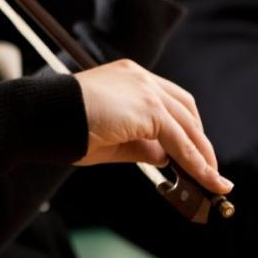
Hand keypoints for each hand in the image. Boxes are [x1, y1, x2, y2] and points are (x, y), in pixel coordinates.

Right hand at [72, 59, 232, 194]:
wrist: (44, 117)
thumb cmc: (66, 127)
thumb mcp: (110, 138)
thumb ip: (141, 145)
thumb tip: (168, 158)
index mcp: (127, 76)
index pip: (168, 100)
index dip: (184, 127)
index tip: (192, 150)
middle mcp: (140, 77)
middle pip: (185, 109)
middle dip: (200, 141)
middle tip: (208, 169)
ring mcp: (146, 90)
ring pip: (187, 126)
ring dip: (203, 155)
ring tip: (213, 181)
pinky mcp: (148, 109)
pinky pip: (181, 141)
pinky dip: (196, 162)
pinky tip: (204, 179)